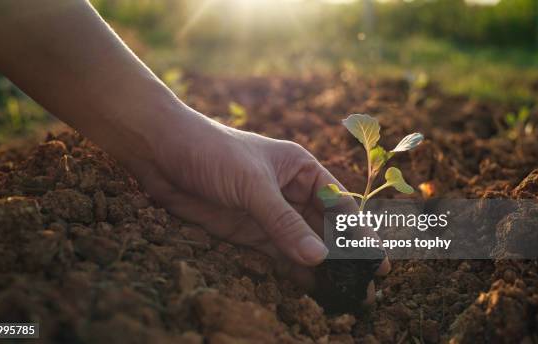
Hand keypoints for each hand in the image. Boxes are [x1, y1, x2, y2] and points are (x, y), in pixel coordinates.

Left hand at [124, 107, 389, 285]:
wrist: (161, 152)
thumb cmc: (212, 152)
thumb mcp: (253, 185)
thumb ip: (284, 223)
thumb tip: (319, 258)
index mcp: (300, 169)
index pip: (338, 204)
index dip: (358, 232)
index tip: (377, 258)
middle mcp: (289, 192)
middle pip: (323, 228)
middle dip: (343, 255)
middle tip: (365, 285)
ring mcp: (268, 213)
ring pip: (303, 244)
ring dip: (321, 267)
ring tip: (344, 294)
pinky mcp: (247, 231)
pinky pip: (277, 254)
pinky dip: (294, 271)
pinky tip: (311, 289)